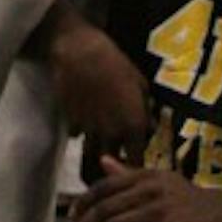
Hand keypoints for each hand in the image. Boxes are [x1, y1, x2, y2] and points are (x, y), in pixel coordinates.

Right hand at [48, 21, 149, 164]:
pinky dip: (81, 133)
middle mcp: (111, 134)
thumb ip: (145, 110)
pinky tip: (83, 125)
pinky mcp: (71, 122)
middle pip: (111, 166)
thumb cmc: (117, 64)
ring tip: (98, 157)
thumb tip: (150, 126)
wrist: (81, 52)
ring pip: (91, 156)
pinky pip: (77, 135)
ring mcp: (89, 130)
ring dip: (96, 156)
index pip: (137, 161)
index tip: (137, 168)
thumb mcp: (140, 84)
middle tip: (116, 169)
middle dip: (114, 169)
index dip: (137, 167)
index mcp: (133, 126)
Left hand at [67, 158, 221, 221]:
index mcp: (145, 175)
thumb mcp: (160, 178)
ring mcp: (156, 212)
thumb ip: (130, 172)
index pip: (106, 185)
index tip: (72, 214)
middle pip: (106, 207)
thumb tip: (103, 161)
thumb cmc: (188, 196)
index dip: (85, 200)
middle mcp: (148, 190)